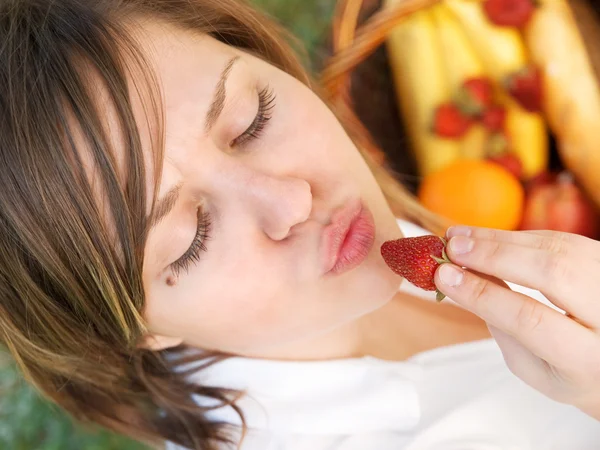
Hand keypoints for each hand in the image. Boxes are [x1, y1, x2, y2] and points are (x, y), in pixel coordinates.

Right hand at [434, 225, 599, 419]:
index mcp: (587, 359)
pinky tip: (485, 236)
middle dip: (494, 256)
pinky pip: (560, 239)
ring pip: (557, 248)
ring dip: (500, 239)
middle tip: (451, 247)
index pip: (530, 319)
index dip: (483, 294)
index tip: (443, 277)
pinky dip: (518, 236)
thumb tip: (467, 277)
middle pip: (552, 272)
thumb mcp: (532, 367)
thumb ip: (502, 327)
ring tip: (459, 236)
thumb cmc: (569, 371)